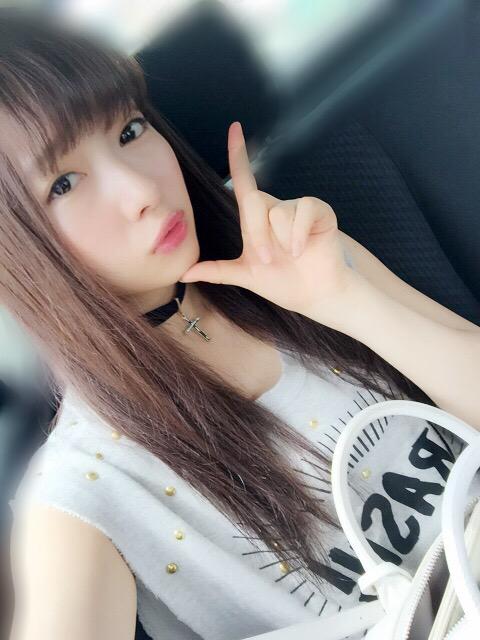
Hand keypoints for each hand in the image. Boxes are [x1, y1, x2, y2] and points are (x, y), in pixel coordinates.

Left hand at [180, 121, 356, 317]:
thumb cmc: (283, 283)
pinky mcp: (319, 212)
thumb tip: (183, 274)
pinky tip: (303, 249)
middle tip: (267, 260)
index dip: (239, 155)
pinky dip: (299, 234)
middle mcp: (275, 209)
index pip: (244, 181)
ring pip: (278, 210)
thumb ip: (216, 271)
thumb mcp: (245, 276)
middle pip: (255, 201)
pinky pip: (303, 211)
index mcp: (256, 220)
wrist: (315, 294)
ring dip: (281, 240)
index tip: (234, 128)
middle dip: (259, 234)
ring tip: (291, 256)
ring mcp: (298, 209)